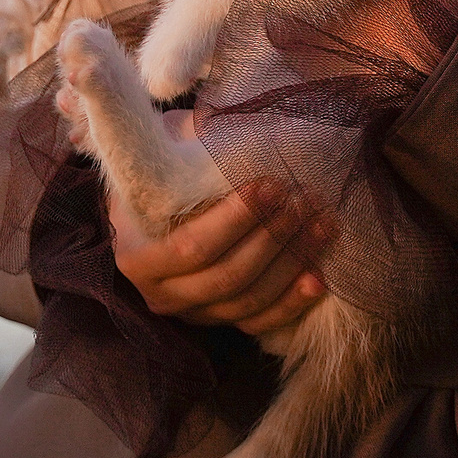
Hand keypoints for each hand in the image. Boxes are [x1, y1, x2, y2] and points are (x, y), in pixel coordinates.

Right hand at [109, 110, 334, 337]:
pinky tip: (318, 278)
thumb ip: (192, 142)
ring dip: (291, 264)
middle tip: (305, 202)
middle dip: (272, 238)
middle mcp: (159, 293)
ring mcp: (191, 312)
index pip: (191, 246)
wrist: (152, 202)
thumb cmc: (164, 166)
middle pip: (226, 276)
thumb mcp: (167, 147)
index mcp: (136, 254)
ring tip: (322, 226)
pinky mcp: (219, 320)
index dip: (236, 220)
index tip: (272, 185)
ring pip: (247, 300)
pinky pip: (258, 322)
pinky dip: (291, 303)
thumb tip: (241, 135)